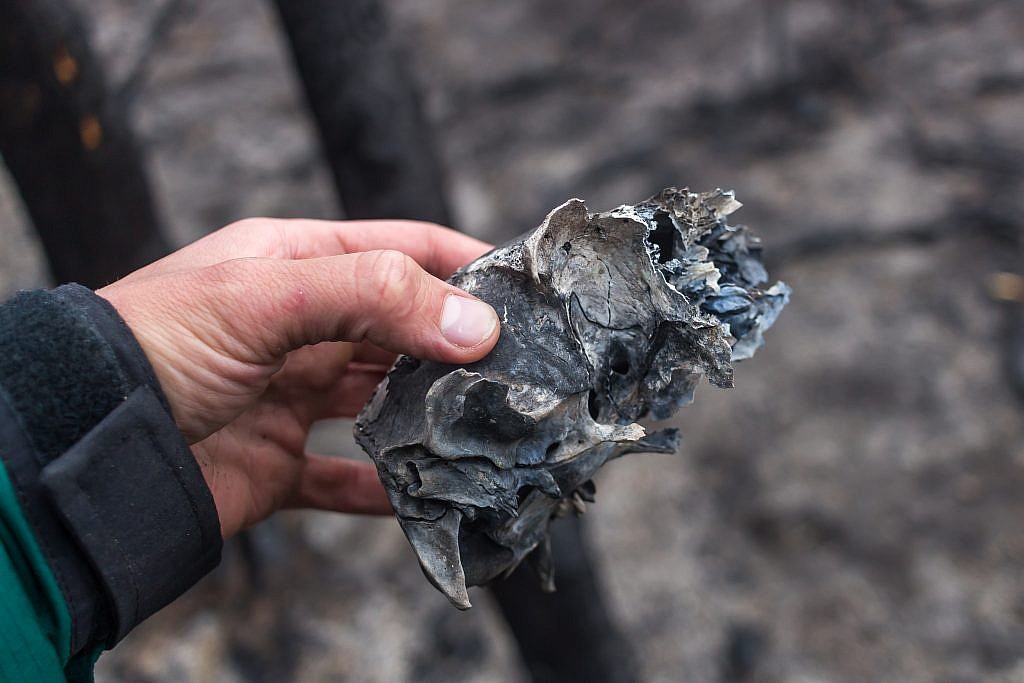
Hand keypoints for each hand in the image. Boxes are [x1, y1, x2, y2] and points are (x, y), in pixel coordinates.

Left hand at [98, 218, 498, 538]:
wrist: (76, 446)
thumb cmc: (155, 344)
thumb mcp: (266, 295)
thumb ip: (375, 297)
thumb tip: (477, 323)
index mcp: (293, 264)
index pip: (398, 249)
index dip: (461, 262)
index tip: (523, 288)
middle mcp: (297, 327)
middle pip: (399, 327)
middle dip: (456, 344)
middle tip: (520, 366)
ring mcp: (288, 396)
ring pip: (381, 401)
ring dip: (428, 414)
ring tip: (485, 424)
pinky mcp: (277, 463)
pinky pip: (346, 477)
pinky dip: (386, 488)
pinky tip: (424, 493)